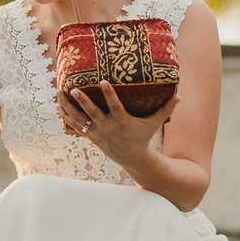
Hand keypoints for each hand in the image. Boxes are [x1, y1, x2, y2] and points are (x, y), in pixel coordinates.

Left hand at [59, 81, 177, 166]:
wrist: (133, 159)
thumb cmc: (143, 137)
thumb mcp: (154, 124)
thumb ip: (166, 109)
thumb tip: (181, 96)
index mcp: (122, 122)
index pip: (114, 105)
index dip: (108, 93)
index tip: (102, 81)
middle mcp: (108, 127)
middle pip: (92, 113)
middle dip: (82, 101)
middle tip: (72, 89)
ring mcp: (97, 133)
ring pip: (79, 119)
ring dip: (68, 106)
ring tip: (58, 92)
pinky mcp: (91, 136)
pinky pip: (75, 125)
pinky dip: (66, 116)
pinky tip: (58, 106)